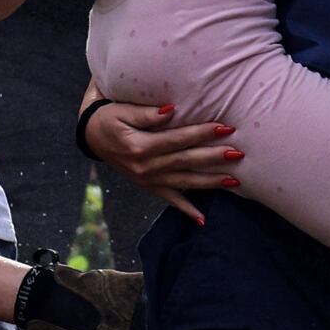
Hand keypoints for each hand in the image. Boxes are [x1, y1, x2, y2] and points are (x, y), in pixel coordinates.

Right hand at [82, 95, 238, 221]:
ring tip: (235, 180)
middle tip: (239, 153)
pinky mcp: (147, 186)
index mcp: (140, 147)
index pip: (177, 140)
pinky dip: (186, 210)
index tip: (225, 127)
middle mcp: (145, 167)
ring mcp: (147, 180)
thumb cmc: (109, 118)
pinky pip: (169, 199)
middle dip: (214, 158)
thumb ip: (147, 113)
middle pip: (185, 162)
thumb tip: (171, 110)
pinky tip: (202, 219)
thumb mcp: (122, 111)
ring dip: (210, 182)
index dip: (202, 133)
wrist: (91, 136)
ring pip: (184, 182)